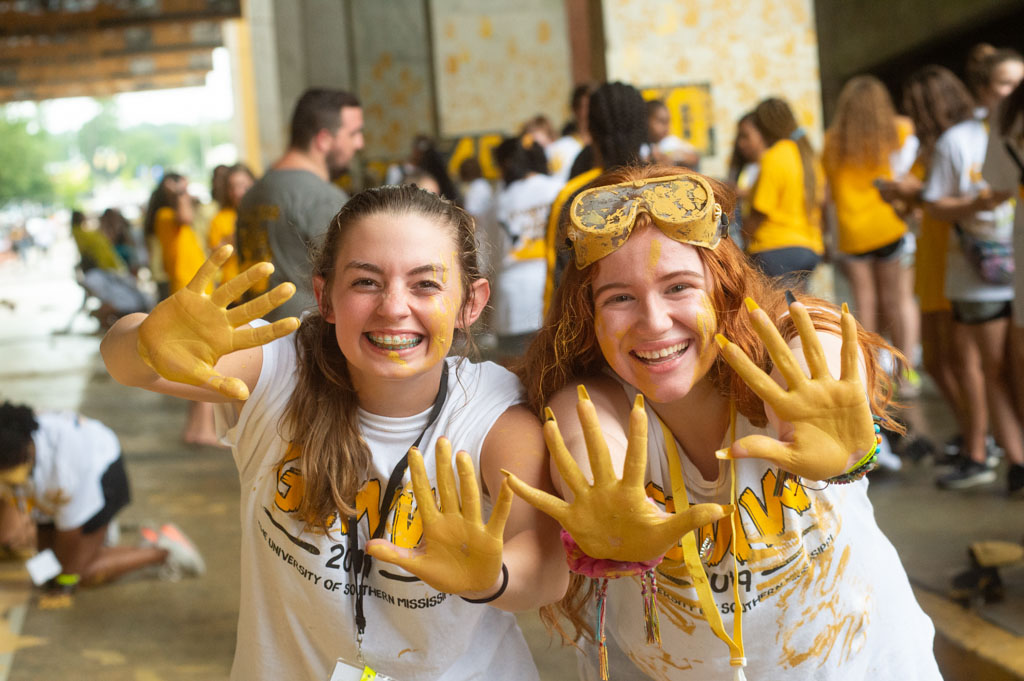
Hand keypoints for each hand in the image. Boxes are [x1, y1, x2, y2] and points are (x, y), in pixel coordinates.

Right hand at [137, 245, 299, 399]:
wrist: (147, 350)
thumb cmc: (174, 365)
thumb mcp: (196, 376)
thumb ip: (219, 383)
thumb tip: (244, 394)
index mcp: (226, 342)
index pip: (256, 336)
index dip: (275, 329)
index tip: (296, 322)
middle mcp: (221, 323)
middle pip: (250, 309)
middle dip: (270, 299)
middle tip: (291, 287)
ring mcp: (206, 308)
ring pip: (231, 290)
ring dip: (248, 278)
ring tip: (269, 266)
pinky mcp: (188, 296)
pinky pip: (203, 276)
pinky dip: (214, 263)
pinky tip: (227, 248)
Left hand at [365, 439, 512, 594]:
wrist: (471, 588)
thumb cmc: (445, 573)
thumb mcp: (417, 566)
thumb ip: (395, 555)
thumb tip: (368, 546)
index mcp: (434, 525)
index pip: (424, 495)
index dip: (418, 475)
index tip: (413, 451)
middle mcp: (453, 520)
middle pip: (447, 489)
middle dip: (443, 466)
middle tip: (441, 440)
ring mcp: (473, 527)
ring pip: (468, 498)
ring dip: (466, 477)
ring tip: (462, 455)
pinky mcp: (491, 538)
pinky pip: (498, 517)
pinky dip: (504, 501)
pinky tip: (508, 482)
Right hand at [504, 388, 732, 562]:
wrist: (623, 557)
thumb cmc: (646, 541)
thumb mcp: (669, 534)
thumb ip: (691, 520)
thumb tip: (723, 511)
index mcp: (630, 492)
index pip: (635, 458)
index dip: (637, 434)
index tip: (638, 405)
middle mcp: (605, 489)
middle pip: (597, 453)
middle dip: (589, 428)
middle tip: (583, 398)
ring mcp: (586, 500)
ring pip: (569, 469)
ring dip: (558, 448)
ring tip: (548, 422)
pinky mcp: (571, 516)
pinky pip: (547, 503)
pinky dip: (528, 493)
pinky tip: (507, 478)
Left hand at [714, 298, 874, 479]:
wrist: (849, 464)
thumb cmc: (815, 462)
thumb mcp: (787, 458)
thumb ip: (760, 449)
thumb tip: (722, 453)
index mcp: (786, 408)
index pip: (758, 382)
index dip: (741, 364)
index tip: (722, 343)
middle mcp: (804, 393)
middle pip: (783, 358)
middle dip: (768, 335)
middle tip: (752, 309)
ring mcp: (827, 389)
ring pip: (814, 353)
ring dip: (805, 329)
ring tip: (795, 303)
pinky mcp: (851, 390)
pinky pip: (849, 361)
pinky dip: (849, 339)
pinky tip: (845, 315)